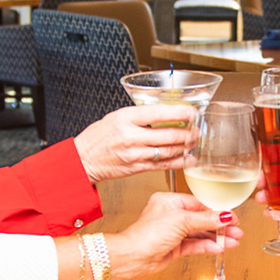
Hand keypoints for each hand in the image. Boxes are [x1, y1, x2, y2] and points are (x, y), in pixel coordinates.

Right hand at [73, 105, 197, 181]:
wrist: (83, 160)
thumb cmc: (96, 138)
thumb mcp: (115, 117)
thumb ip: (138, 115)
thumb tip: (163, 112)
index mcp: (125, 119)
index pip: (157, 113)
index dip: (178, 112)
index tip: (191, 111)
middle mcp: (131, 137)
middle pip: (167, 134)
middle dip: (187, 132)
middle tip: (197, 129)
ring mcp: (135, 154)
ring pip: (168, 150)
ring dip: (185, 146)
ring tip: (194, 141)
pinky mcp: (138, 168)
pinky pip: (163, 165)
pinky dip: (179, 162)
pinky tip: (188, 159)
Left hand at [107, 191, 242, 279]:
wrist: (133, 258)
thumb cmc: (146, 235)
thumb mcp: (181, 221)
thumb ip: (205, 219)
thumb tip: (224, 216)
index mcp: (169, 201)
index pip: (199, 204)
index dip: (217, 211)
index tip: (232, 217)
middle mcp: (171, 215)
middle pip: (202, 219)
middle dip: (220, 226)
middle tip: (236, 230)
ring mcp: (173, 232)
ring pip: (200, 233)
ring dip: (216, 238)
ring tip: (232, 241)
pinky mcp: (174, 247)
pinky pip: (195, 245)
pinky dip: (208, 246)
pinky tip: (219, 247)